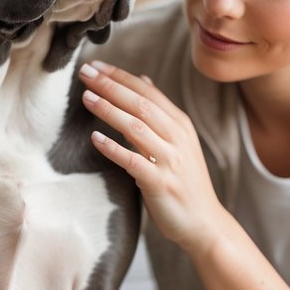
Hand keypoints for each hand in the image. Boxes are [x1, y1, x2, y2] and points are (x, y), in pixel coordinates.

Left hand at [78, 60, 222, 253]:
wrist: (204, 223)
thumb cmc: (183, 182)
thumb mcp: (176, 141)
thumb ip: (158, 112)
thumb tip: (142, 79)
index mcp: (179, 124)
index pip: (147, 91)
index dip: (120, 76)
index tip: (95, 66)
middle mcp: (177, 137)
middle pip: (140, 103)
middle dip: (111, 86)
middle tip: (85, 73)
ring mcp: (170, 160)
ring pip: (136, 127)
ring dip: (109, 110)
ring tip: (86, 98)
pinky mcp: (161, 183)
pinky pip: (133, 161)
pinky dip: (113, 148)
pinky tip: (95, 138)